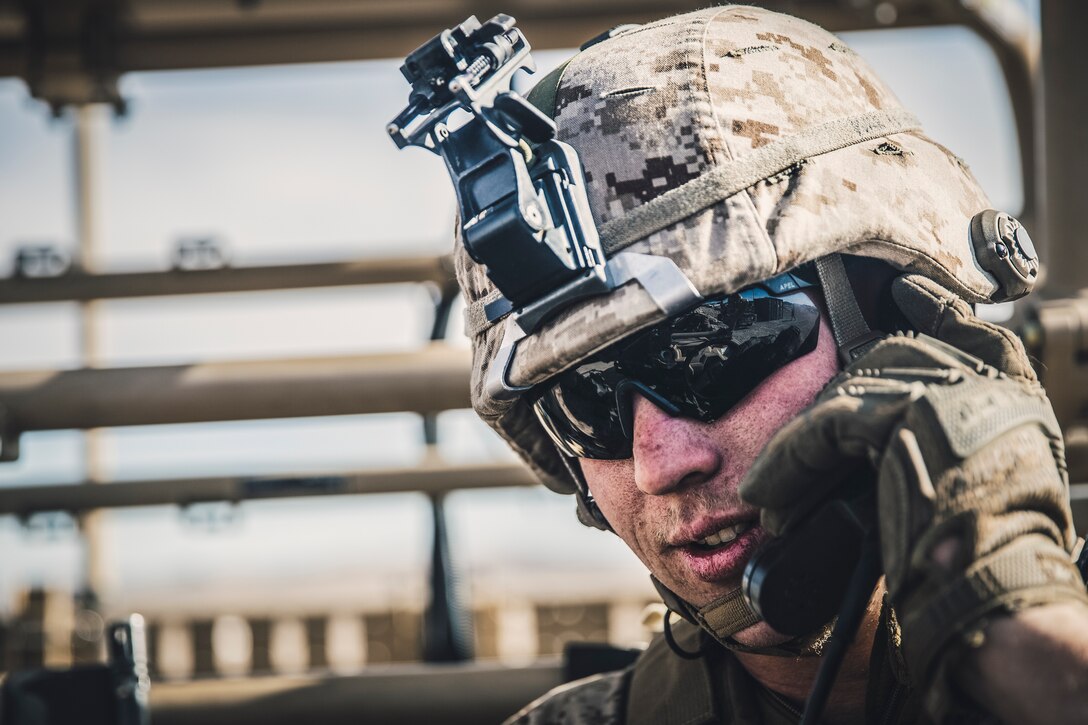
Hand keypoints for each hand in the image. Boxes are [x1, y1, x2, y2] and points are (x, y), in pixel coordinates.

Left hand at [740, 277, 1087, 694]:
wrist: (996, 585)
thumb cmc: (983, 551)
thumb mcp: (977, 474)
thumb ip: (942, 432)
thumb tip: (873, 424)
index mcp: (1013, 392)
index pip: (965, 327)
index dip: (929, 307)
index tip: (901, 294)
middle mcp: (988, 379)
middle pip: (889, 358)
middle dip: (834, 406)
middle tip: (793, 459)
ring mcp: (951, 387)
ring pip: (850, 393)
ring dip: (799, 449)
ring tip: (769, 494)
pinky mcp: (909, 408)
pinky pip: (827, 423)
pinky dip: (788, 462)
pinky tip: (766, 494)